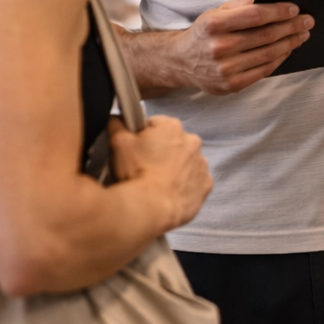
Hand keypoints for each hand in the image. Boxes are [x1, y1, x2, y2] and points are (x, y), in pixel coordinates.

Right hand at [108, 115, 212, 230]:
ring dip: (175, 168)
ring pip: (186, 162)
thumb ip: (117, 123)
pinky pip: (195, 181)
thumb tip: (117, 117)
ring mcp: (202, 164)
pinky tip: (170, 193)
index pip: (155, 125)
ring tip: (157, 183)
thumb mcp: (118, 143)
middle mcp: (193, 141)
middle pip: (172, 143)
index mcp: (172, 126)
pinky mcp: (206, 185)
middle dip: (161, 152)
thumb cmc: (136, 172)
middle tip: (144, 168)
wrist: (151, 207)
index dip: (142, 137)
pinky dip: (184, 185)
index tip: (136, 151)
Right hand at [172, 0, 313, 94]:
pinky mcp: (231, 84)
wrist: (181, 61)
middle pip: (265, 36)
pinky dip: (279, 59)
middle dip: (291, 27)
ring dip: (290, 43)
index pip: (254, 16)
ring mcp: (225, 69)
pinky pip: (263, 70)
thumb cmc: (204, 33)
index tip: (295, 9)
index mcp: (214, 24)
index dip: (278, 12)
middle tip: (307, 21)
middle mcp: (219, 47)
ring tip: (302, 34)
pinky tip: (288, 49)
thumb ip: (244, 5)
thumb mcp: (217, 12)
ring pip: (268, 54)